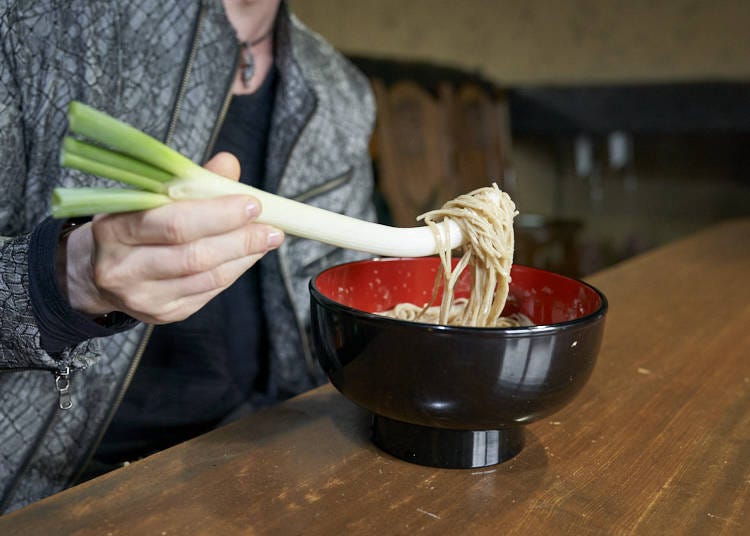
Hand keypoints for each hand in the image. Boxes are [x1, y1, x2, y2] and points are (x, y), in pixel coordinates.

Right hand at [60, 152, 283, 323]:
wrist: (95, 271)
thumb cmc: (130, 224)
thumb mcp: (148, 196)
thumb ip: (190, 182)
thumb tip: (228, 164)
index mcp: (114, 229)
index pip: (174, 224)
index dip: (218, 215)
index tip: (252, 204)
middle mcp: (123, 268)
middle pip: (193, 256)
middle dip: (240, 239)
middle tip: (272, 227)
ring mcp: (142, 297)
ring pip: (206, 277)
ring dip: (244, 256)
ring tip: (267, 239)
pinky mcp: (162, 314)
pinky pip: (208, 292)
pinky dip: (233, 272)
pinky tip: (247, 256)